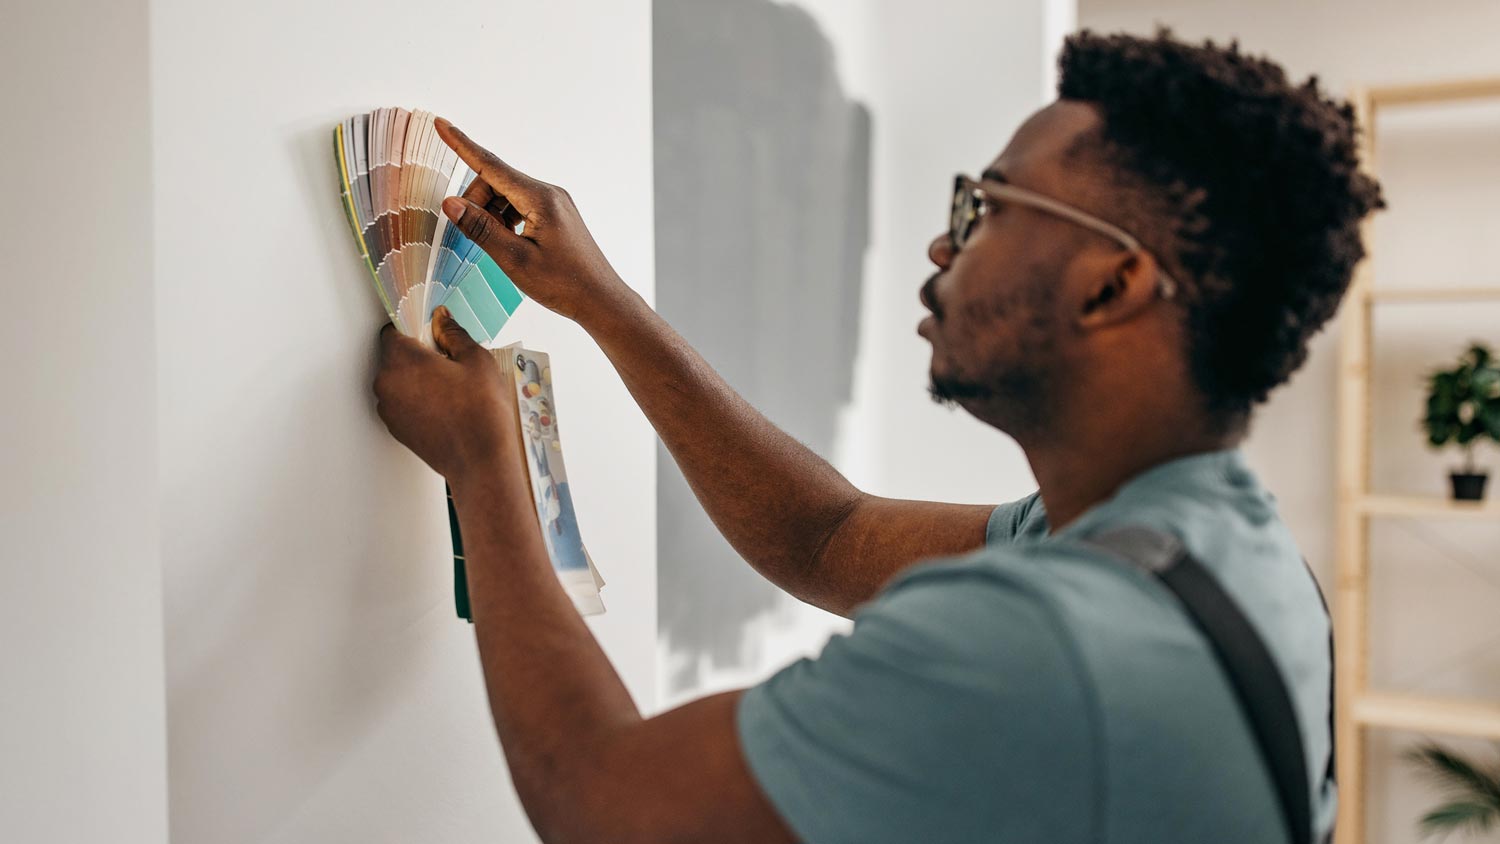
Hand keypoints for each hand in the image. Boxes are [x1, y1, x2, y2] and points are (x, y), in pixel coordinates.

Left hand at [373, 306, 517, 482]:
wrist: (480, 461)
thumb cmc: (481, 413)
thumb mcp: (476, 360)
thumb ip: (453, 333)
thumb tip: (442, 319)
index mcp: (402, 360)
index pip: (393, 331)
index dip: (414, 328)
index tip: (433, 334)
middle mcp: (386, 383)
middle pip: (395, 356)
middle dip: (418, 354)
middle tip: (450, 363)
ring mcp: (389, 409)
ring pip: (399, 380)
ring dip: (418, 378)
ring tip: (451, 388)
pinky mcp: (396, 428)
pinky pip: (402, 403)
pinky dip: (418, 399)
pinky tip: (446, 406)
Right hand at [434, 117, 628, 322]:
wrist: (600, 300)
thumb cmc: (564, 284)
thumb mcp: (515, 259)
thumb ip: (481, 229)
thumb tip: (451, 203)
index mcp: (540, 198)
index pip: (491, 165)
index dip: (461, 144)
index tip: (441, 124)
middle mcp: (549, 193)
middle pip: (495, 182)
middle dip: (477, 204)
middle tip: (475, 238)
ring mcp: (554, 202)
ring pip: (506, 195)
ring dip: (491, 215)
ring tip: (500, 247)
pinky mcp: (555, 214)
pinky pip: (520, 206)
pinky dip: (505, 220)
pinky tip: (509, 243)